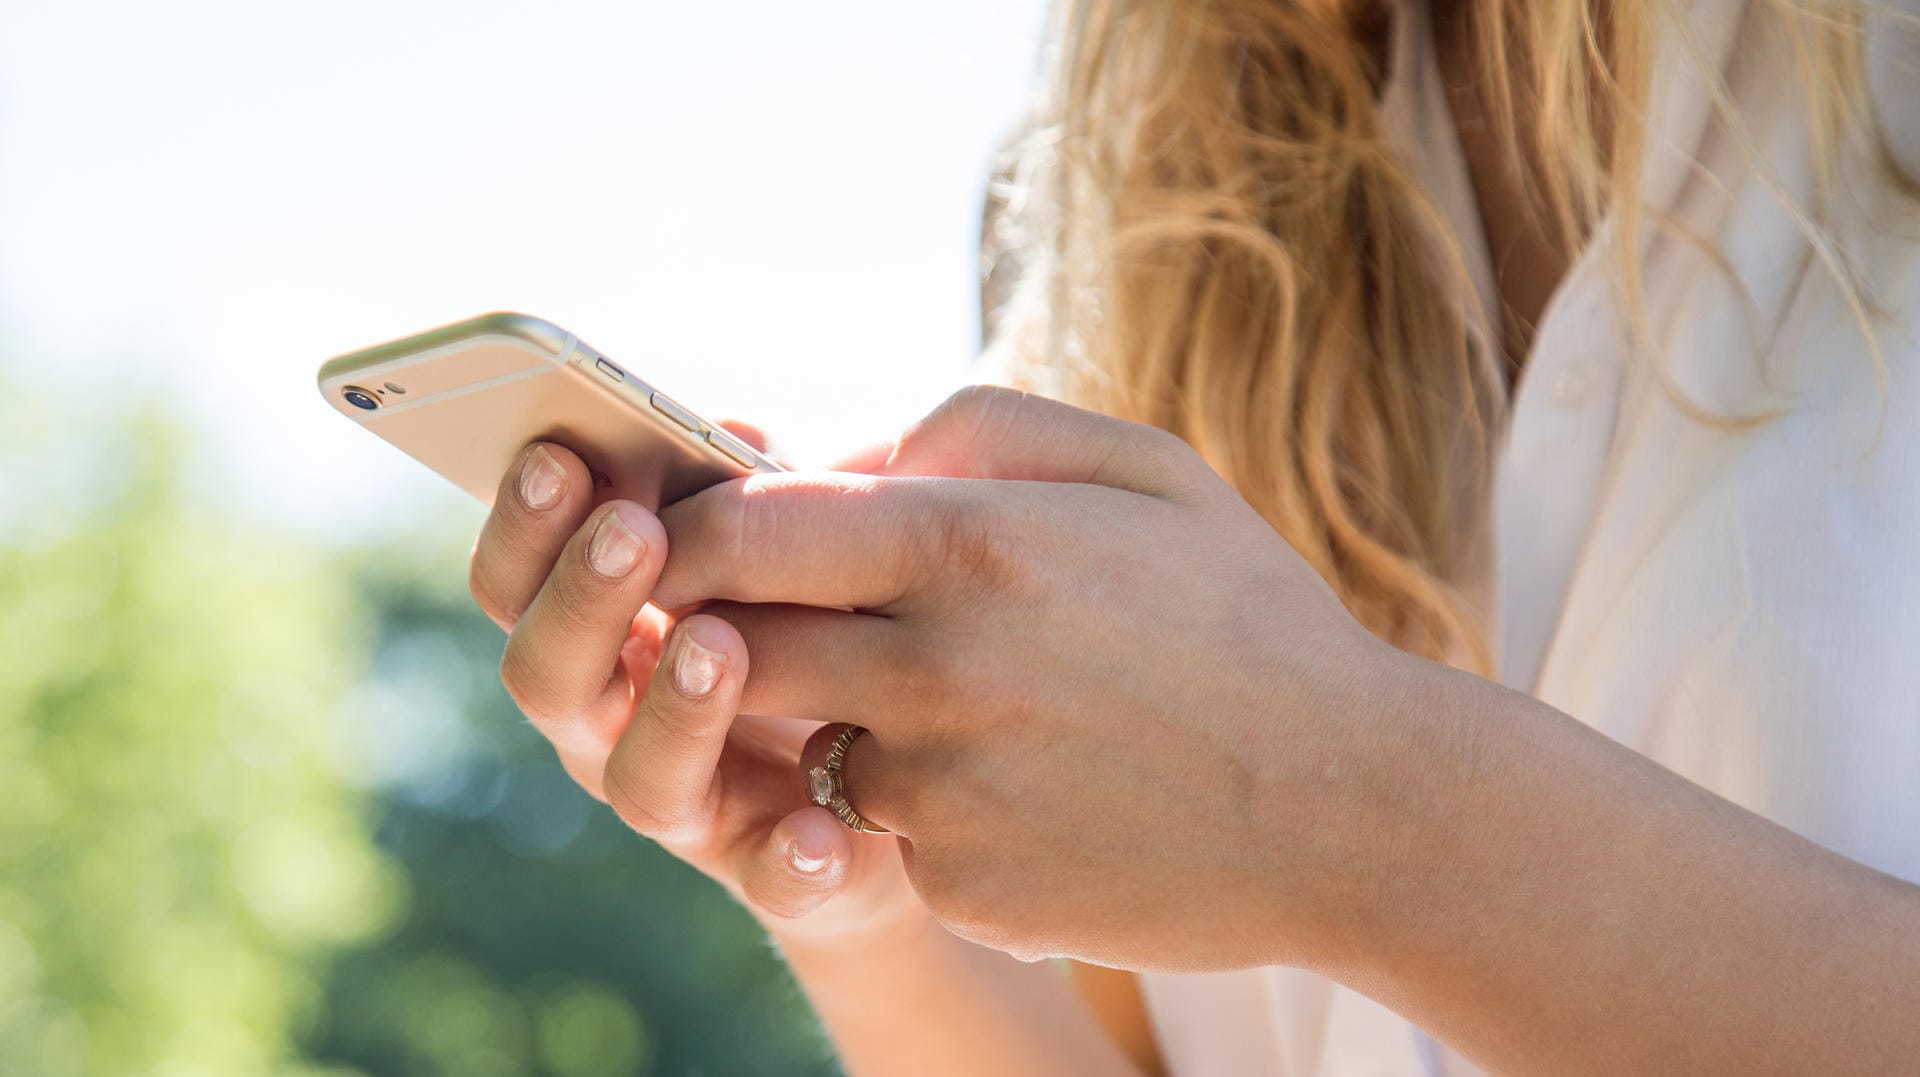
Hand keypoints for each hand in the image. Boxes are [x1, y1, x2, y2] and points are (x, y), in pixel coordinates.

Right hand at [466, 427, 928, 946]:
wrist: (900, 781)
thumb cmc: (812, 628)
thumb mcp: (781, 549)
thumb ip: (750, 494)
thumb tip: (731, 427)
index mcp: (596, 631)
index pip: (517, 581)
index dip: (521, 524)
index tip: (554, 455)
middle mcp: (612, 725)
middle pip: (548, 675)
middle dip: (583, 599)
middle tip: (633, 530)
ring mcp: (689, 807)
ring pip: (641, 779)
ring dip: (674, 709)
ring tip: (718, 645)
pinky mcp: (774, 872)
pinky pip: (771, 881)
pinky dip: (790, 858)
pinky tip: (820, 830)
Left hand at [649, 387, 1422, 971]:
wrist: (1348, 808)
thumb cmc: (1246, 618)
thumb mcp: (1142, 467)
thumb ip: (974, 427)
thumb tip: (842, 458)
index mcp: (971, 544)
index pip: (745, 530)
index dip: (692, 532)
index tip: (685, 538)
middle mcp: (934, 671)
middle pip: (735, 642)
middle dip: (734, 626)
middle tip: (789, 615)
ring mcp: (941, 792)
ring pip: (805, 741)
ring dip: (844, 717)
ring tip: (973, 705)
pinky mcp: (956, 885)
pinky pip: (884, 828)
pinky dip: (920, 804)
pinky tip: (1026, 786)